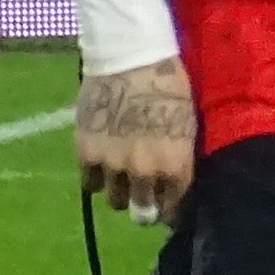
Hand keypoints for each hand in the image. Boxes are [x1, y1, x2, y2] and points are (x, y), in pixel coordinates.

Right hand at [74, 57, 195, 223]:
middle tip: (145, 203)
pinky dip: (96, 180)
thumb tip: (173, 181)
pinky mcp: (85, 154)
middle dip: (146, 209)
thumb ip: (179, 158)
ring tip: (123, 183)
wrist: (131, 62)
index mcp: (175, 165)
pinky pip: (89, 184)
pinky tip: (102, 169)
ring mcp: (112, 165)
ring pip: (115, 201)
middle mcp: (144, 172)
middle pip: (143, 212)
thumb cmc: (170, 87)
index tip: (168, 211)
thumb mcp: (188, 126)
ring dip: (121, 194)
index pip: (174, 207)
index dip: (171, 212)